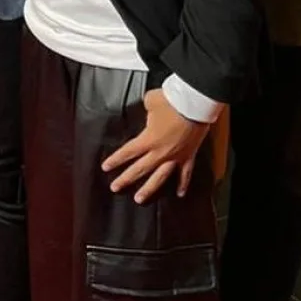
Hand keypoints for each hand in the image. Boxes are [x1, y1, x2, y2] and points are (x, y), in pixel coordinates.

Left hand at [102, 88, 211, 203]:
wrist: (194, 104)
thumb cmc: (171, 101)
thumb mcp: (150, 101)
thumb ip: (146, 109)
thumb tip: (148, 109)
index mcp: (148, 139)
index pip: (127, 152)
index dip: (115, 160)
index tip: (106, 168)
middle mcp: (160, 152)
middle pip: (139, 169)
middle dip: (126, 179)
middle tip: (115, 187)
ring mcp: (175, 156)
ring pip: (160, 177)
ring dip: (149, 189)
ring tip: (139, 199)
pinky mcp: (189, 156)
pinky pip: (186, 174)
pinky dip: (183, 184)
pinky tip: (179, 194)